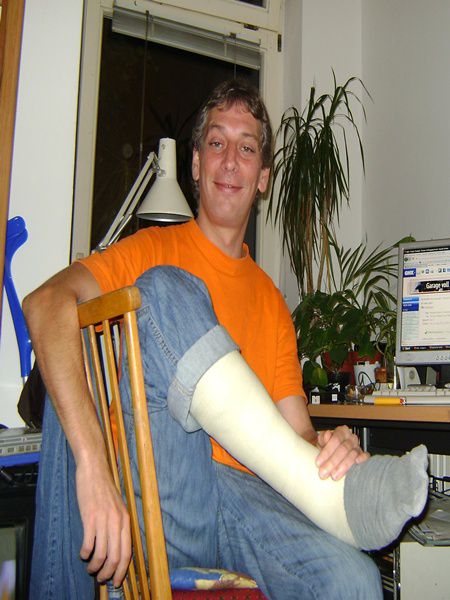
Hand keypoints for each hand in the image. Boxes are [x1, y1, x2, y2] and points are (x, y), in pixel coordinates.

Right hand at [76, 460, 131, 586]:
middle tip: (101, 579)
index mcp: (125, 520)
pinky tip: (82, 553)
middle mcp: (117, 521)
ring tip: (90, 568)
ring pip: (101, 554)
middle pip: (115, 557)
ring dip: (94, 566)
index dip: (122, 570)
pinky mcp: (90, 517)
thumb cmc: (104, 489)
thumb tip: (116, 547)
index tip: (117, 581)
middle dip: (108, 574)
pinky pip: (88, 543)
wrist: (94, 470)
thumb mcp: (117, 507)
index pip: (127, 553)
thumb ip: (118, 524)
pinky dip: (85, 553)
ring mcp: (104, 519)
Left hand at [315, 425, 368, 480]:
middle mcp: (351, 438)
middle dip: (332, 462)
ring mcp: (358, 447)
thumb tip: (327, 435)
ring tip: (334, 476)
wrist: (332, 455)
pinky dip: (362, 460)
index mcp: (341, 431)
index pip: (336, 439)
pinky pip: (366, 457)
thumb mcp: (321, 442)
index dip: (327, 451)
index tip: (318, 463)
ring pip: (353, 455)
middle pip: (344, 448)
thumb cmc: (327, 448)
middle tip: (323, 473)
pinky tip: (356, 465)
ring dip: (343, 466)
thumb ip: (323, 439)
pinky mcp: (364, 456)